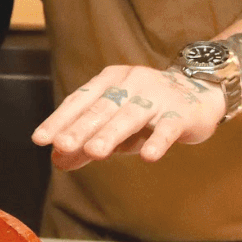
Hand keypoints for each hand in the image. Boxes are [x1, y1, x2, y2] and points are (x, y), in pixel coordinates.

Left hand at [32, 65, 225, 170]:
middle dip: (81, 127)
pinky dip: (157, 141)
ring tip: (94, 152)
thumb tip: (56, 161)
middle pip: (102, 107)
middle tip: (62, 145)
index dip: (60, 119)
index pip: (80, 100)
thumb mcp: (115, 126)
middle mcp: (131, 83)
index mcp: (110, 81)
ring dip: (111, 133)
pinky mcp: (182, 113)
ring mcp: (158, 96)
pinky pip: (168, 128)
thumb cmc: (148, 111)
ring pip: (131, 115)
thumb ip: (86, 143)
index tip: (41, 139)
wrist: (201, 92)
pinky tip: (148, 156)